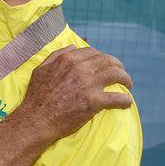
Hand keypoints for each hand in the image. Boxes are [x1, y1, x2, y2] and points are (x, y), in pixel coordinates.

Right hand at [18, 45, 132, 142]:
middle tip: (121, 74)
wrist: (37, 119)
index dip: (102, 57)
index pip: (93, 52)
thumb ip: (56, 55)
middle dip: (118, 66)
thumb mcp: (40, 69)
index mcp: (68, 59)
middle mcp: (81, 68)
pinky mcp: (94, 102)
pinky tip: (126, 102)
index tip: (106, 64)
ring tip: (128, 85)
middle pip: (108, 61)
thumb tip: (73, 46)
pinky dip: (125, 100)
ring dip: (126, 79)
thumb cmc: (36, 96)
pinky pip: (117, 98)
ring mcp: (88, 85)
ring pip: (117, 75)